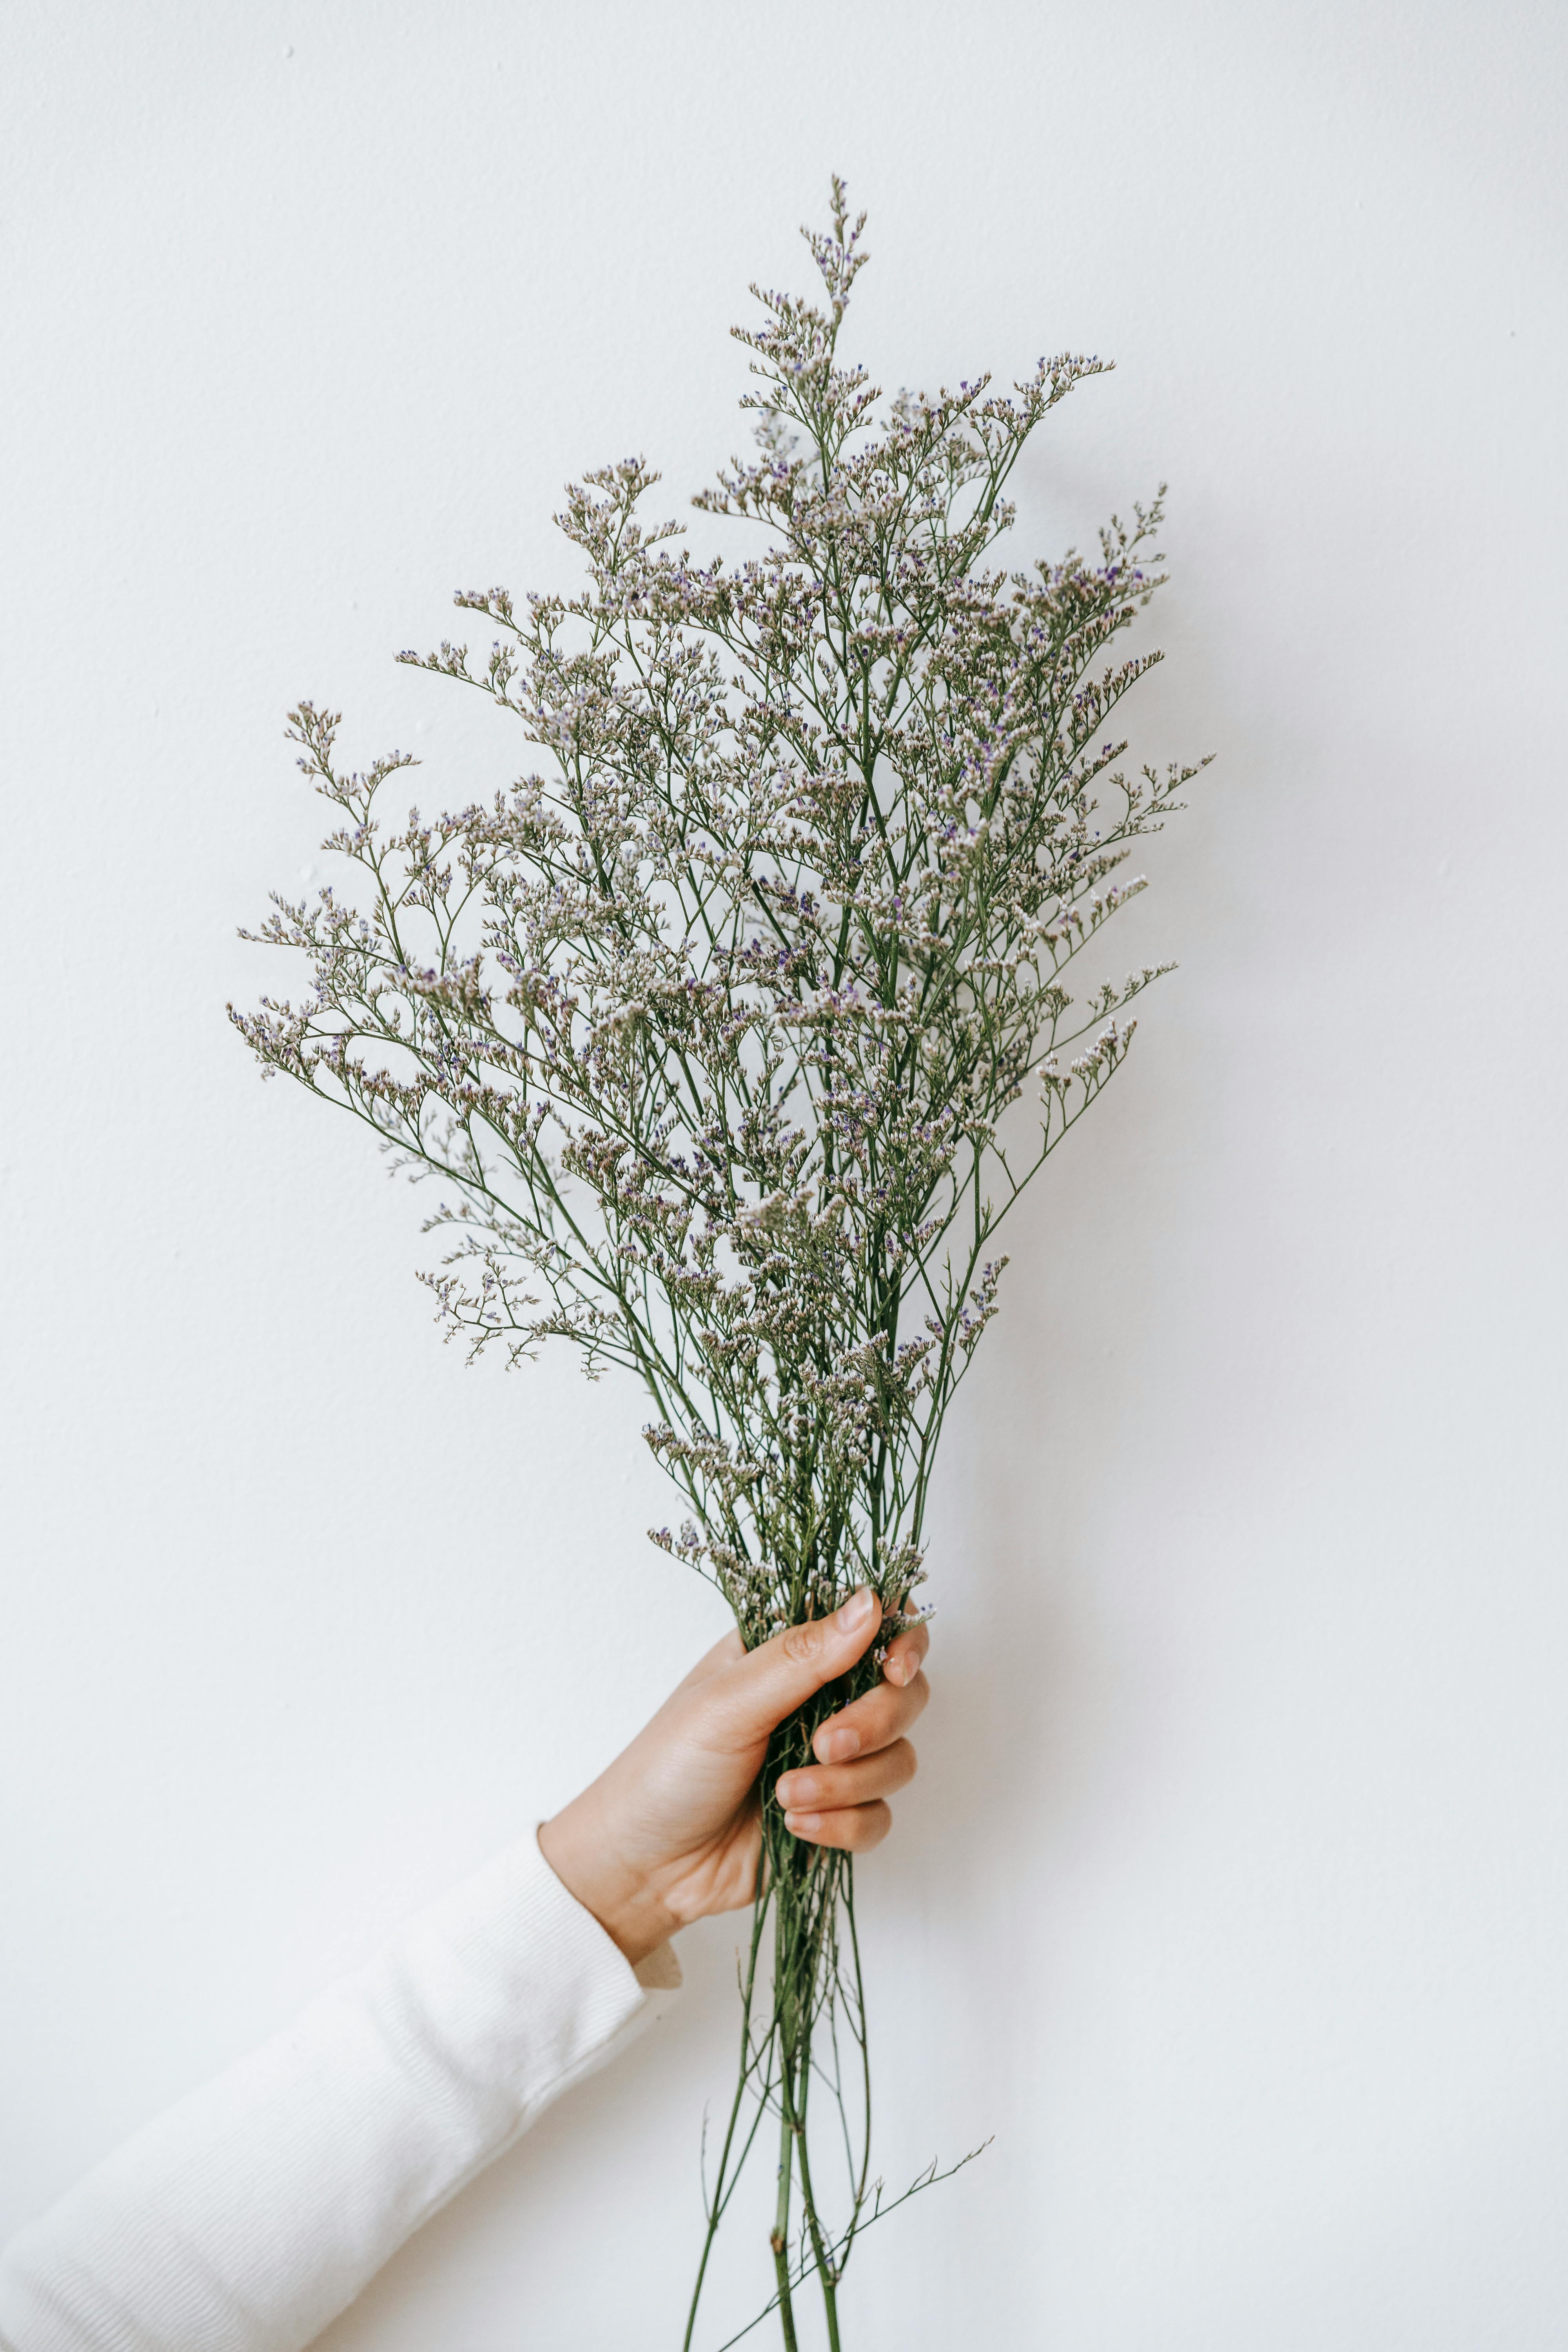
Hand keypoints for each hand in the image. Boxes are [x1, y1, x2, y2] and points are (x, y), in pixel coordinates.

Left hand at [538, 1588, 929, 1964]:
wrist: (645, 1865)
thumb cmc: (667, 1767)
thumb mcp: (728, 1701)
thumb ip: (802, 1656)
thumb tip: (870, 1603)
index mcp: (789, 1654)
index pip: (872, 1625)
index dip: (900, 1642)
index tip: (893, 1669)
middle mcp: (818, 1699)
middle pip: (902, 1693)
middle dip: (875, 1722)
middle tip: (825, 1745)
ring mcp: (831, 1759)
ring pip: (897, 1758)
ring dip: (847, 1783)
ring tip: (785, 1797)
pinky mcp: (836, 1815)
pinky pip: (879, 1817)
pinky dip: (843, 1825)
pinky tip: (793, 1827)